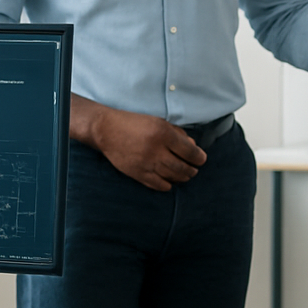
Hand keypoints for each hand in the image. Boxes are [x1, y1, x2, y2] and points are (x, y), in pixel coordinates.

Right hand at [89, 105, 207, 190]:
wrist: (106, 130)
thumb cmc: (134, 123)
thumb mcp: (158, 122)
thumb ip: (177, 134)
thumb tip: (193, 147)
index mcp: (163, 133)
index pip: (189, 151)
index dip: (199, 158)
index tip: (201, 159)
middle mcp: (156, 150)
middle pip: (183, 167)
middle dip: (192, 170)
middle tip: (194, 170)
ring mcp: (146, 164)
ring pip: (172, 177)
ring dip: (182, 178)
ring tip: (185, 175)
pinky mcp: (137, 174)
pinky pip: (158, 185)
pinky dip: (167, 185)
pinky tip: (169, 181)